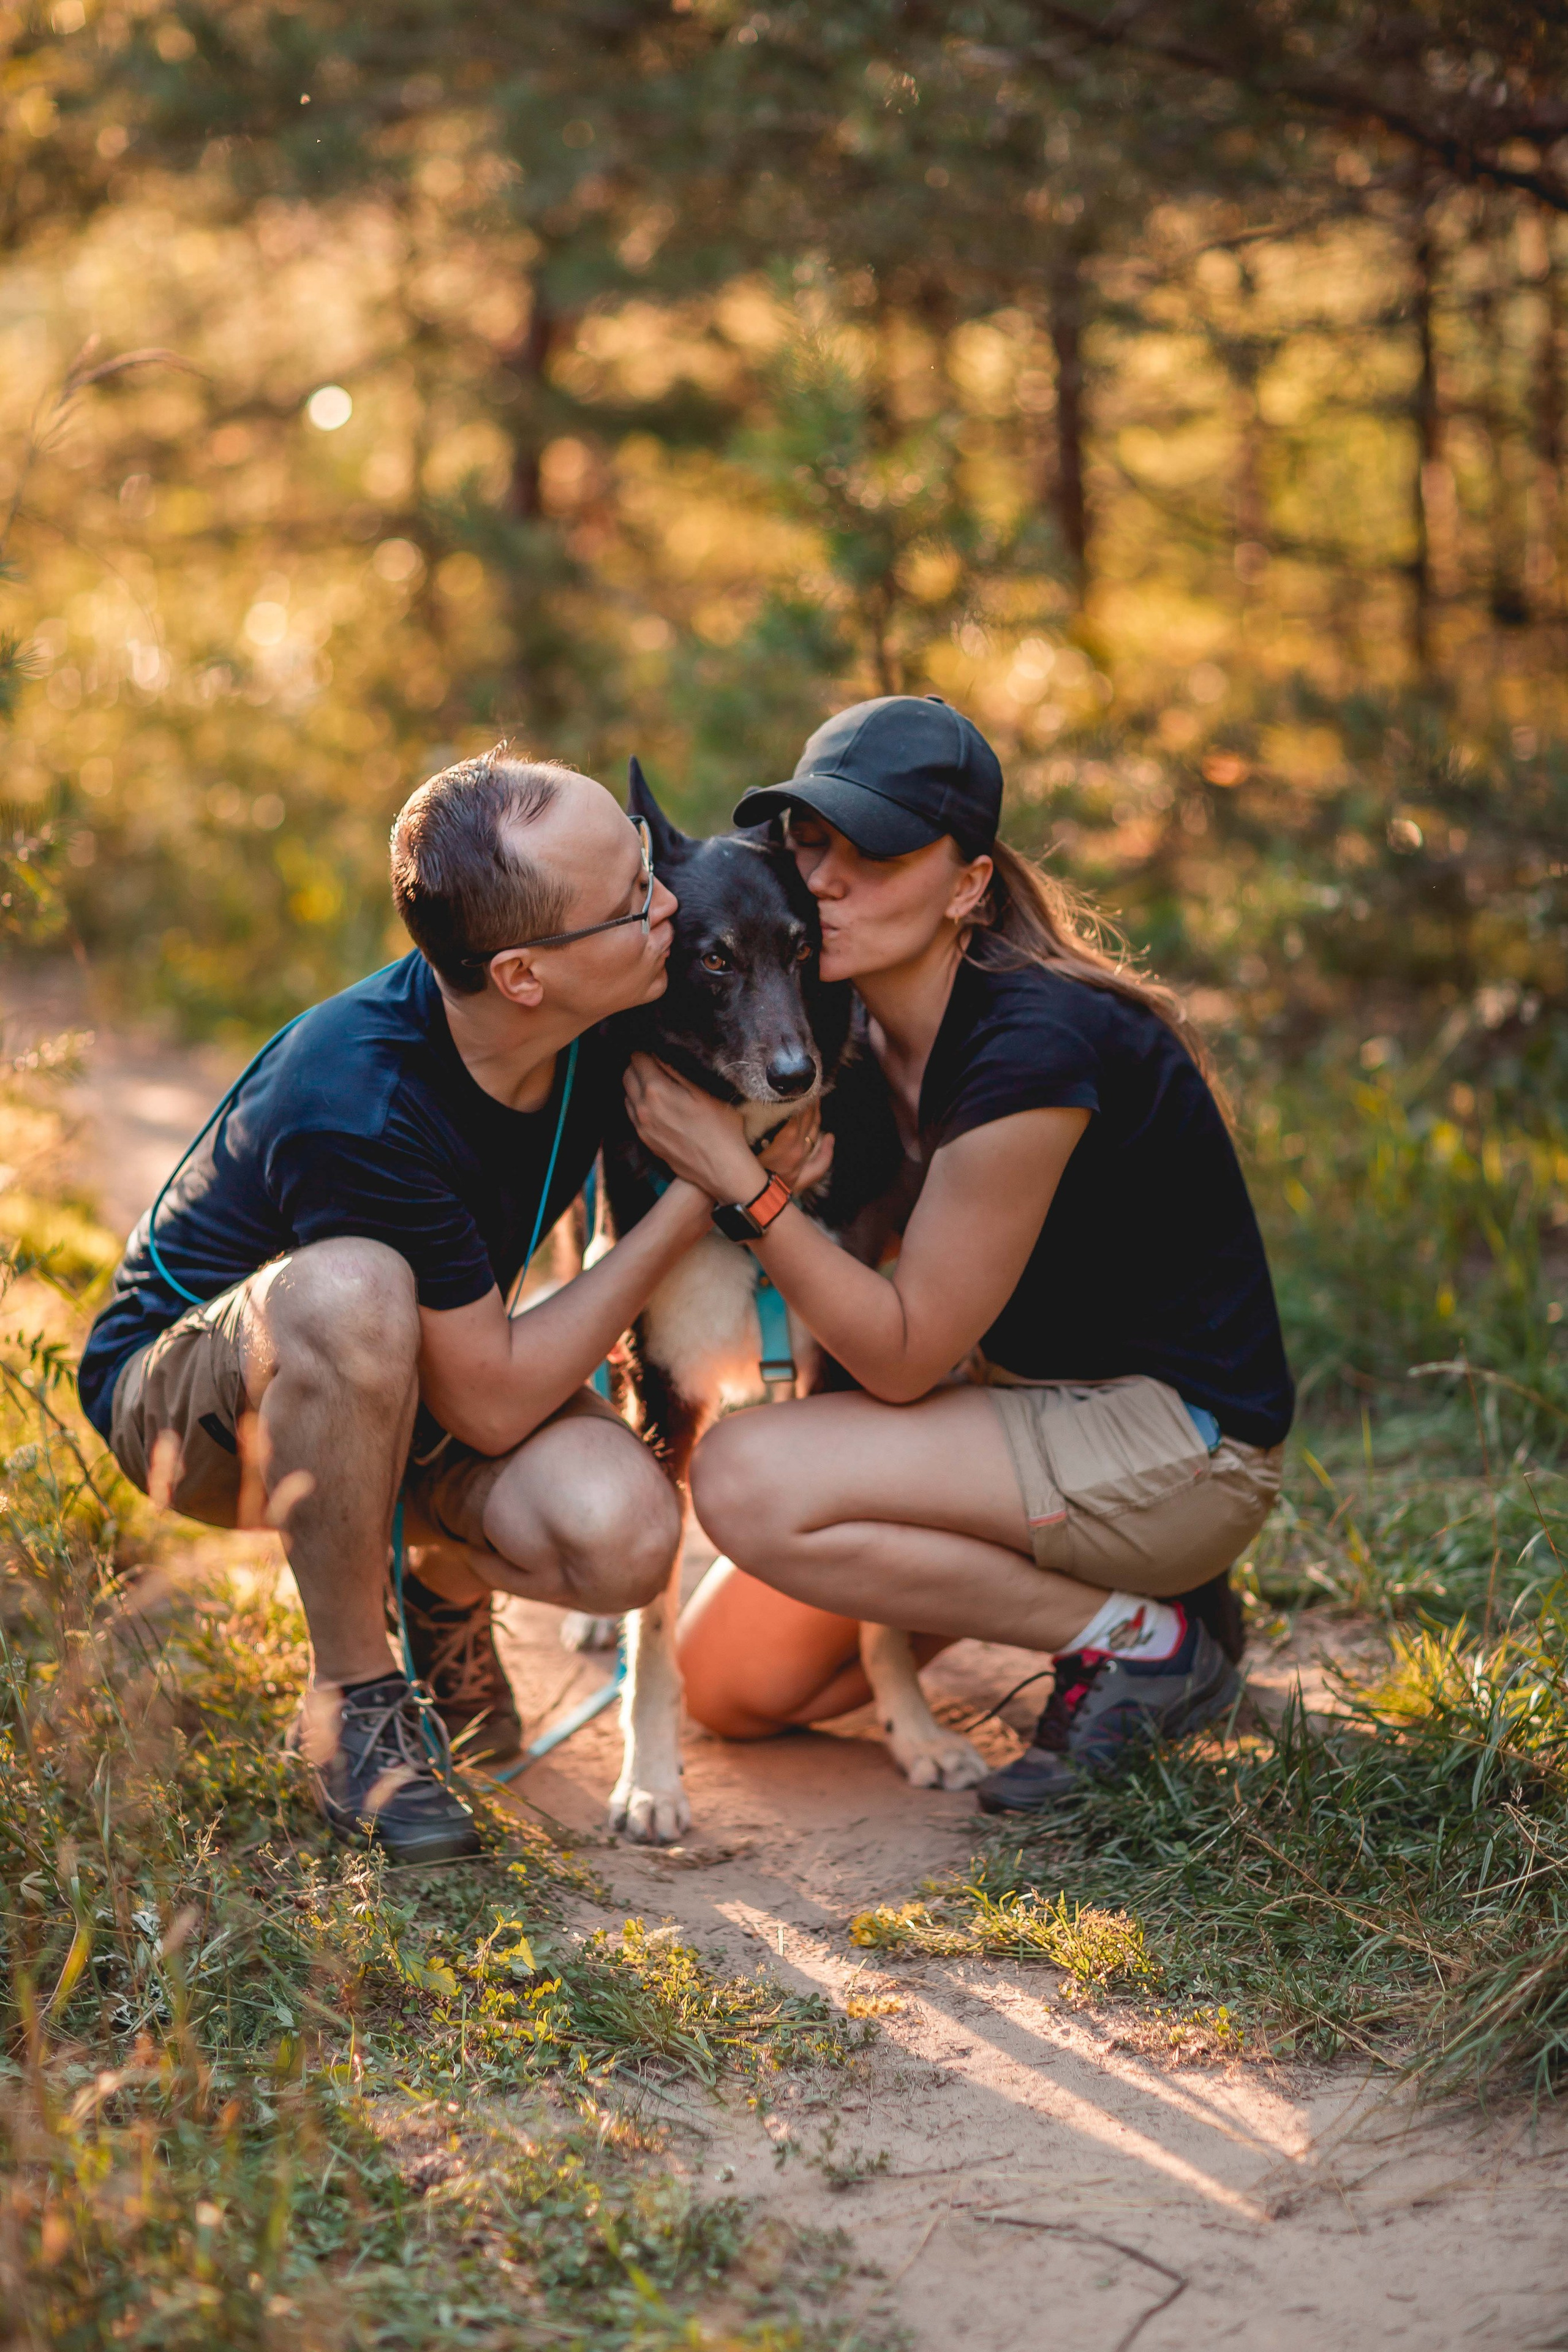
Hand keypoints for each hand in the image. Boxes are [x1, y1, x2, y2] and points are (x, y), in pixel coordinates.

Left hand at [624, 1056, 833, 1203]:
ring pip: (627, 1095)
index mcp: (656, 1091)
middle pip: (628, 1075)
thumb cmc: (722, 1129)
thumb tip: (660, 1051)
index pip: (638, 1058)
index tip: (658, 1047)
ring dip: (636, 1084)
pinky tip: (656, 1103)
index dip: (647, 1049)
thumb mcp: (707, 1092)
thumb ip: (679, 1070)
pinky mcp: (646, 1141)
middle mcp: (643, 1108)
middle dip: (639, 1064)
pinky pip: (633, 1114)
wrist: (723, 1170)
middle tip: (656, 1061)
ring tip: (656, 1080)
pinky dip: (639, 1103)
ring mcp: (642, 1127)